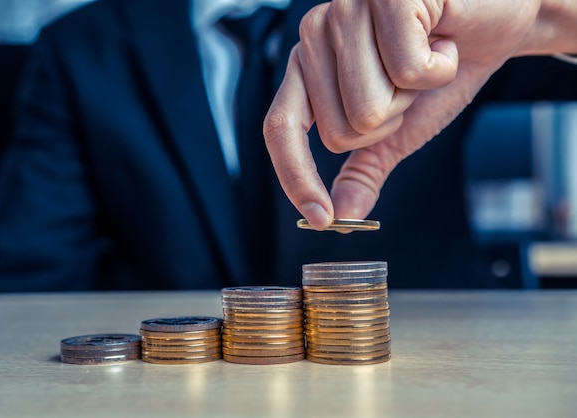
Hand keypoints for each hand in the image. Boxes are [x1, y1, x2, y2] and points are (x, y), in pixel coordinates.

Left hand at [263, 0, 540, 228]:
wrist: (502, 21)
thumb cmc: (443, 68)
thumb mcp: (398, 129)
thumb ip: (364, 169)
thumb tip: (342, 218)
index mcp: (308, 63)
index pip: (280, 127)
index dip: (296, 177)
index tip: (320, 219)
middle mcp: (316, 31)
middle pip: (339, 131)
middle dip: (390, 122)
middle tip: (411, 84)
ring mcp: (347, 6)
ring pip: (369, 108)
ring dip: (414, 95)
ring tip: (428, 57)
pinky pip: (408, 71)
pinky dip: (441, 67)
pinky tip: (445, 40)